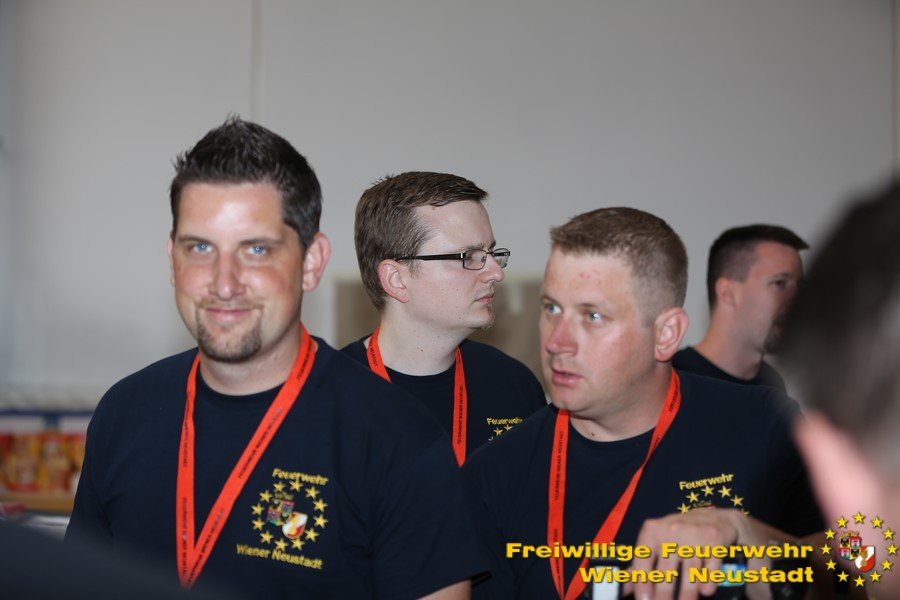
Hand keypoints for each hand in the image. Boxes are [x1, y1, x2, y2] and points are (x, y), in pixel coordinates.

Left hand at [625, 508, 773, 599]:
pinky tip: (705, 592)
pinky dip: (708, 582)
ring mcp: (694, 536)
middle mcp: (672, 530)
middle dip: (664, 594)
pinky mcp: (715, 541)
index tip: (643, 599)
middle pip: (667, 570)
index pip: (643, 557)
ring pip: (690, 573)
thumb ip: (640, 564)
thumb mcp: (657, 542)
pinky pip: (711, 567)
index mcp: (653, 530)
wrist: (716, 519)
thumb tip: (622, 588)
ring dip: (687, 594)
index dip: (642, 580)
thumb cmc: (678, 534)